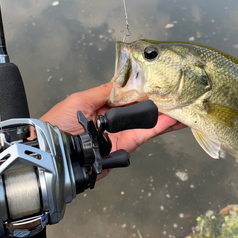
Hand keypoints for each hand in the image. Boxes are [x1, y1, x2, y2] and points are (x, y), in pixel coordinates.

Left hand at [40, 83, 184, 177]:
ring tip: (183, 107)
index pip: (127, 93)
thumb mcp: (80, 100)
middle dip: (158, 100)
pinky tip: (173, 120)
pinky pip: (144, 135)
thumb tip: (128, 84)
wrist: (54, 157)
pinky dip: (159, 127)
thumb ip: (105, 91)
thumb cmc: (60, 123)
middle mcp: (113, 118)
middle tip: (179, 93)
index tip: (160, 80)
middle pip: (140, 107)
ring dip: (164, 114)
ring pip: (146, 121)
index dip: (143, 87)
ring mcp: (120, 133)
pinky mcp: (124, 147)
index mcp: (101, 104)